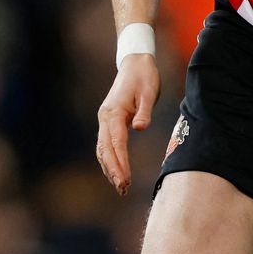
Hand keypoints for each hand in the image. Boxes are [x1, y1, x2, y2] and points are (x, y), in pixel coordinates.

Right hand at [96, 54, 160, 195]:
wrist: (135, 64)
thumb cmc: (144, 77)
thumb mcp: (149, 92)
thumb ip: (144, 111)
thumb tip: (140, 128)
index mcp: (113, 112)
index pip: (116, 143)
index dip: (120, 162)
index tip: (126, 179)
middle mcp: (105, 118)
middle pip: (105, 150)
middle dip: (113, 171)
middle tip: (123, 189)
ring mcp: (105, 120)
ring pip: (102, 150)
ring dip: (110, 168)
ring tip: (121, 187)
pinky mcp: (110, 121)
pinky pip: (106, 145)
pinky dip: (110, 160)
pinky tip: (117, 172)